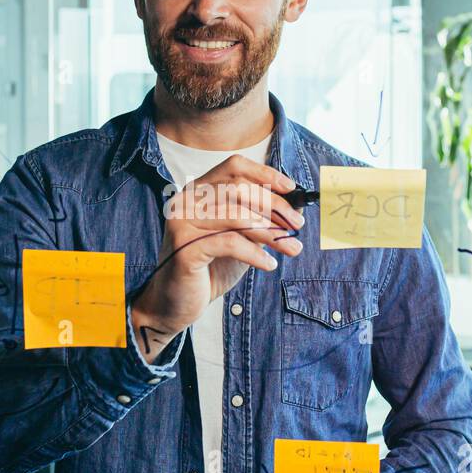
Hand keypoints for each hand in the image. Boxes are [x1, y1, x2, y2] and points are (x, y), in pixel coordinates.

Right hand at [131, 156, 303, 360]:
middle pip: (239, 189)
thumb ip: (256, 219)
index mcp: (197, 191)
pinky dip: (256, 254)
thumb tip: (291, 207)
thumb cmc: (208, 270)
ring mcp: (182, 223)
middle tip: (297, 224)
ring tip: (291, 248)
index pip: (233, 167)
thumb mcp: (238, 238)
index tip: (291, 188)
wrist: (174, 305)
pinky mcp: (184, 248)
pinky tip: (269, 264)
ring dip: (272, 233)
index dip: (265, 174)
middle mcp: (186, 201)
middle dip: (275, 206)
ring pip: (238, 217)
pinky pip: (230, 243)